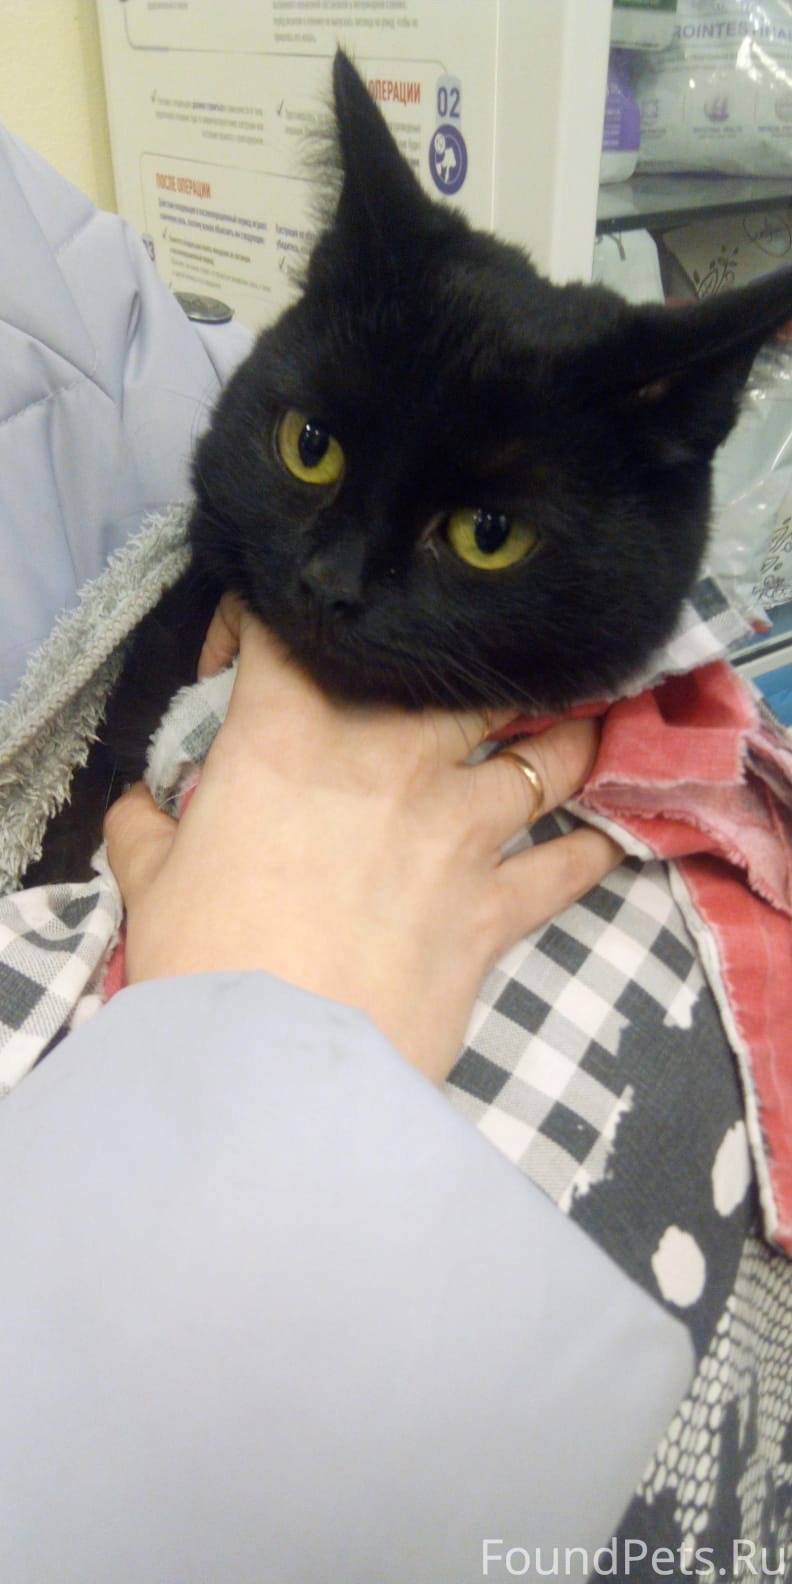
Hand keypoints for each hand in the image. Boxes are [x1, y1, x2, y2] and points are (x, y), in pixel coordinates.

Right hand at [105, 600, 621, 1083]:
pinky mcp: (497, 902)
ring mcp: (458, 825)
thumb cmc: (202, 964)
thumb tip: (142, 809)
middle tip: (463, 672)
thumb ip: (147, 828)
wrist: (271, 1071)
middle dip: (466, 662)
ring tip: (570, 725)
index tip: (256, 651)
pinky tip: (604, 838)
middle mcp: (390, 754)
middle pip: (460, 668)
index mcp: (292, 731)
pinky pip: (567, 864)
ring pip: (546, 750)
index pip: (293, 622)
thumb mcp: (152, 884)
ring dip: (563, 733)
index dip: (275, 613)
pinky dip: (589, 849)